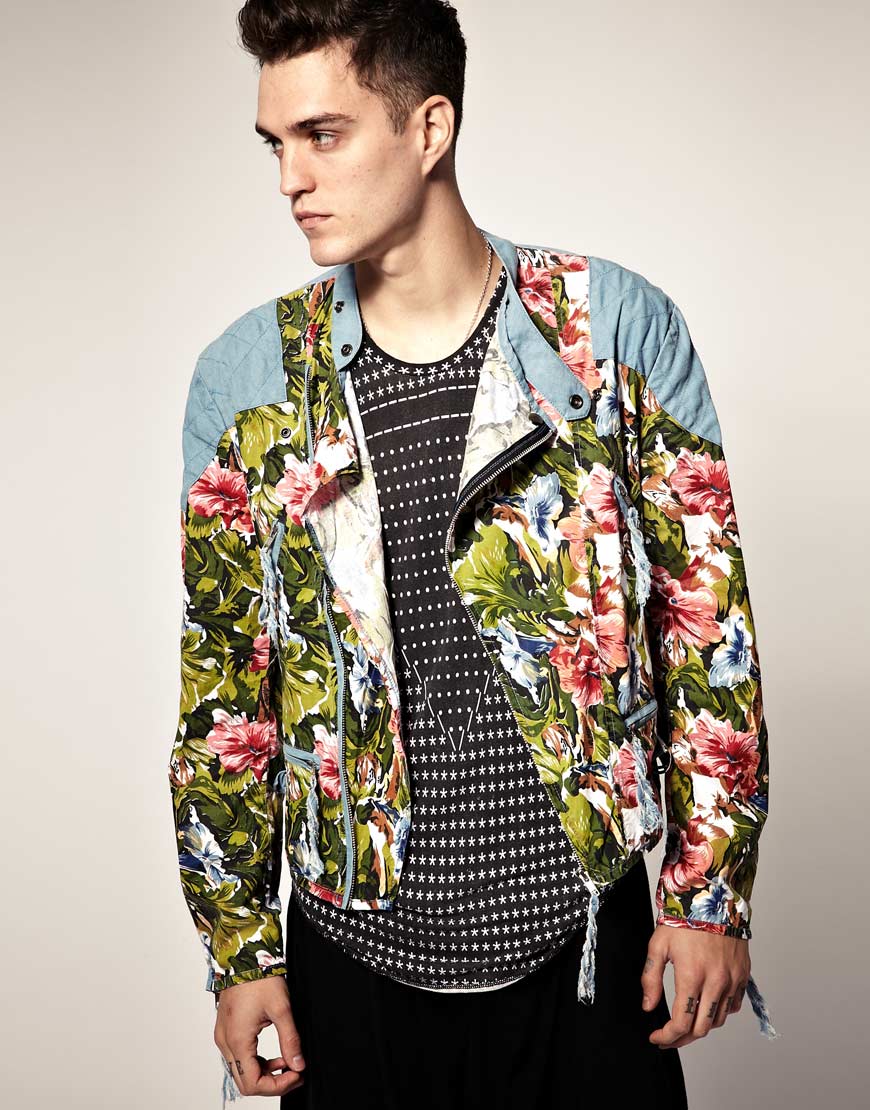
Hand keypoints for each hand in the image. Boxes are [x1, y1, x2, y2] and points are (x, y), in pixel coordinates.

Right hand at [214, 974, 305, 1096]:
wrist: (244, 957)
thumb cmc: (259, 978)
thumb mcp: (281, 1008)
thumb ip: (290, 1040)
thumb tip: (298, 1064)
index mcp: (237, 1040)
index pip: (253, 1083)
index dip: (277, 1086)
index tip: (296, 1075)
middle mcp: (225, 1042)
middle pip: (245, 1082)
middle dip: (272, 1083)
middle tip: (295, 1073)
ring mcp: (224, 1037)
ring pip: (241, 1072)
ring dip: (265, 1073)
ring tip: (288, 1062)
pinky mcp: (226, 1031)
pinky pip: (239, 1058)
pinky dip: (257, 1062)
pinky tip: (274, 1055)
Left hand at [641, 924, 749, 1048]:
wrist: (712, 896)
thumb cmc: (683, 918)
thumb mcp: (658, 944)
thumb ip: (651, 978)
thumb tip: (648, 1007)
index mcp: (692, 975)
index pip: (681, 1023)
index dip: (667, 1037)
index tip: (657, 1038)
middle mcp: (716, 982)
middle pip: (701, 1029)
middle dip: (682, 1039)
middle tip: (669, 1036)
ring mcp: (732, 980)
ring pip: (718, 1020)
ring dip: (700, 1026)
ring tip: (686, 1020)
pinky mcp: (743, 975)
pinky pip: (733, 1005)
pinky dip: (719, 1012)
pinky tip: (706, 1005)